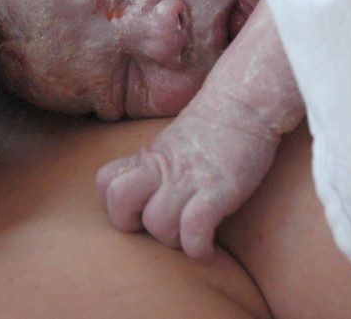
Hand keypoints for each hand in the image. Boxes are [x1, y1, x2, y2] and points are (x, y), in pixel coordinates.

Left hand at [96, 0, 303, 259]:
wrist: (245, 103)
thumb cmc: (213, 129)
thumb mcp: (171, 144)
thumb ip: (154, 167)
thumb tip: (146, 196)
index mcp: (148, 158)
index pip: (105, 183)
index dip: (117, 204)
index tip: (141, 209)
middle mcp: (162, 168)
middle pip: (120, 205)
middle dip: (136, 226)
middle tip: (162, 225)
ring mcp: (188, 180)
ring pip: (157, 225)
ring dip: (174, 240)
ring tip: (191, 235)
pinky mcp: (218, 190)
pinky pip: (193, 231)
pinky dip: (199, 247)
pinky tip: (208, 246)